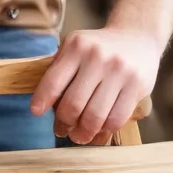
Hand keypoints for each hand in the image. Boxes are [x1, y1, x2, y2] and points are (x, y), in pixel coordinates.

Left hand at [29, 27, 158, 144]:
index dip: (42, 100)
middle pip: (73, 104)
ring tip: (78, 136)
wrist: (137, 36)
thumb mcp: (76, 46)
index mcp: (77, 45)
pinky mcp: (137, 86)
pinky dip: (104, 132)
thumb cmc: (99, 47)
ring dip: (83, 133)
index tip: (36, 112)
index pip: (54, 80)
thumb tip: (45, 104)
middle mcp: (97, 57)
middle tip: (62, 130)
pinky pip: (116, 119)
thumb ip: (60, 69)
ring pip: (95, 116)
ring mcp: (119, 72)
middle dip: (64, 123)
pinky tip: (98, 132)